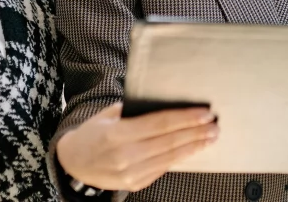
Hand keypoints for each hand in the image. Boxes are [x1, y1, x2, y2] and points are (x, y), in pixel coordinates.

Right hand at [56, 102, 218, 191]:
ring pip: (170, 158)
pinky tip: (192, 150)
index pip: (160, 124)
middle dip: (195, 132)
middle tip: (214, 125)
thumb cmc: (91, 134)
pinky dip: (179, 159)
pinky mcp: (134, 185)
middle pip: (169, 141)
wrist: (73, 164)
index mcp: (118, 134)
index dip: (185, 118)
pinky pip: (162, 169)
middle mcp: (125, 155)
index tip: (204, 113)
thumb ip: (133, 110)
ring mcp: (130, 173)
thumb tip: (164, 101)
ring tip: (210, 137)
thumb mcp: (107, 115)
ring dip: (193, 147)